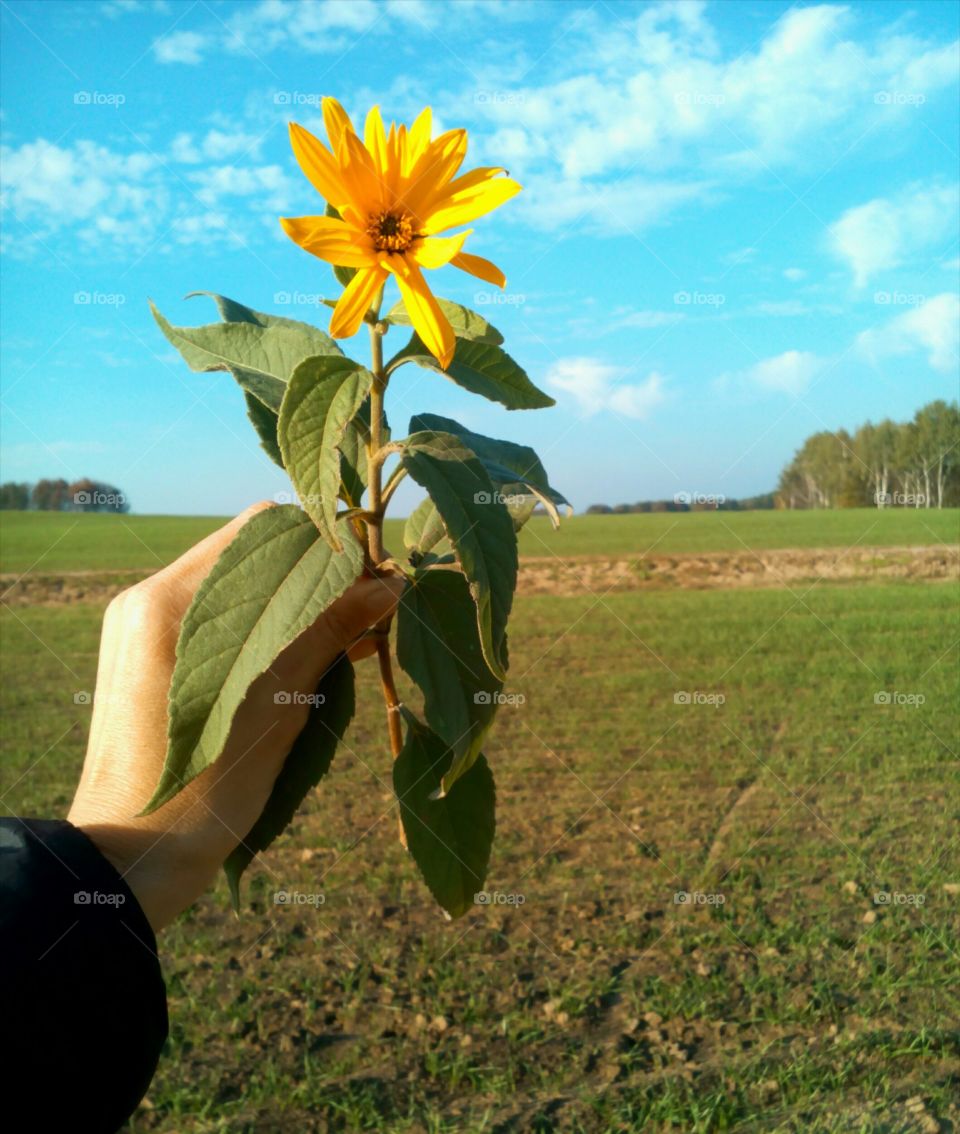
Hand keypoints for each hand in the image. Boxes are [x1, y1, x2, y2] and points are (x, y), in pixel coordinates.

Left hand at [67, 502, 403, 932]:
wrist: (129, 863)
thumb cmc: (203, 796)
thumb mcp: (278, 708)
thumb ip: (330, 633)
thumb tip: (392, 583)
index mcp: (170, 602)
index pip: (265, 527)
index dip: (331, 543)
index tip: (381, 573)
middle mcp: (150, 599)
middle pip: (253, 550)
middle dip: (321, 570)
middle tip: (379, 601)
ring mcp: (145, 626)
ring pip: (245, 585)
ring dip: (302, 599)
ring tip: (363, 627)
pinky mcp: (154, 656)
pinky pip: (226, 619)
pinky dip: (274, 626)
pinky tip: (327, 646)